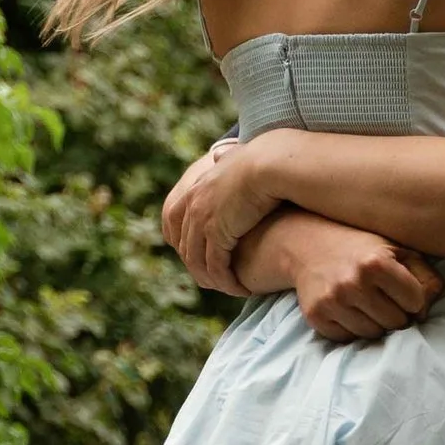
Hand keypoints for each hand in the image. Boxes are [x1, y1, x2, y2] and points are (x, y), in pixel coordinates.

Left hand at [163, 138, 279, 290]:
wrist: (270, 164)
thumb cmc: (262, 159)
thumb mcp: (235, 158)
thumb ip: (225, 160)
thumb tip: (219, 155)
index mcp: (194, 189)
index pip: (174, 222)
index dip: (184, 242)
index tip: (198, 256)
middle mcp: (192, 206)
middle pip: (184, 247)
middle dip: (197, 267)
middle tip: (214, 280)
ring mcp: (202, 221)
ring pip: (198, 262)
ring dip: (212, 280)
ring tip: (228, 289)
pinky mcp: (218, 234)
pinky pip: (216, 266)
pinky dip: (226, 281)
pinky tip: (239, 288)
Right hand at [252, 213, 443, 344]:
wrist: (306, 243)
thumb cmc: (360, 245)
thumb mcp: (395, 248)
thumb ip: (424, 274)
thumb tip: (428, 309)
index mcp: (376, 263)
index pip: (416, 302)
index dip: (414, 297)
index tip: (404, 289)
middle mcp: (353, 283)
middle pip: (396, 323)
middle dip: (397, 313)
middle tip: (385, 297)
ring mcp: (332, 302)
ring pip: (373, 334)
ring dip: (376, 323)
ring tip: (367, 302)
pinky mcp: (316, 316)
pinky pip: (348, 338)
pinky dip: (353, 328)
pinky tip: (349, 308)